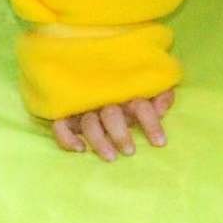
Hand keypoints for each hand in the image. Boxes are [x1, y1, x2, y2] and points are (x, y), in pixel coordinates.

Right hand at [53, 91, 174, 161]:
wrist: (99, 65)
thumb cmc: (131, 85)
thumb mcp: (151, 86)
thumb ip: (161, 95)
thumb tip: (161, 110)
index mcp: (127, 90)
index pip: (139, 105)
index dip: (151, 123)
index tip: (160, 143)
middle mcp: (104, 97)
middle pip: (111, 114)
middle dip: (120, 134)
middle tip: (129, 151)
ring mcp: (84, 105)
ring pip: (88, 123)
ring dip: (99, 141)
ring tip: (111, 157)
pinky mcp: (67, 113)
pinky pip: (60, 125)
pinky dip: (66, 137)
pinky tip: (79, 149)